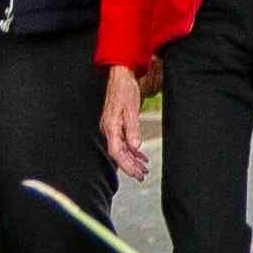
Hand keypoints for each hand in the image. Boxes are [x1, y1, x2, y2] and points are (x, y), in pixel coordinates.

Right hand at [100, 65, 151, 179]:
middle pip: (119, 154)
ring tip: (143, 169)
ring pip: (122, 149)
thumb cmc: (125, 90)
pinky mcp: (116, 124)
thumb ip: (133, 129)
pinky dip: (133, 150)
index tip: (135, 174)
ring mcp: (112, 127)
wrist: (121, 76)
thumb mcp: (132, 109)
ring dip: (133, 160)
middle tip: (142, 176)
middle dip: (130, 166)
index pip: (116, 152)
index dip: (126, 165)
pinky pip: (123, 141)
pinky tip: (141, 155)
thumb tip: (135, 146)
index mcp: (111, 126)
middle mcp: (109, 129)